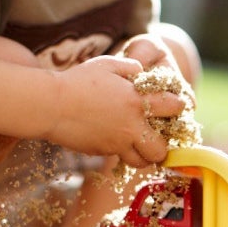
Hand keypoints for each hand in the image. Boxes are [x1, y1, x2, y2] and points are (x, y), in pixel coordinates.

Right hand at [45, 54, 186, 166]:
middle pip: (161, 149)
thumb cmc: (78, 81)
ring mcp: (117, 143)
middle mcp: (132, 126)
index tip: (173, 105)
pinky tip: (113, 139)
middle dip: (163, 145)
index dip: (177, 106)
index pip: (174, 107)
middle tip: (156, 136)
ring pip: (142, 162)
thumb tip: (141, 71)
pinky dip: (121, 152)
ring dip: (144, 155)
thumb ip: (130, 67)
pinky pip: (119, 158)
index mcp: (137, 101)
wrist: (50, 105)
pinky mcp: (102, 152)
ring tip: (138, 144)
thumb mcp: (107, 64)